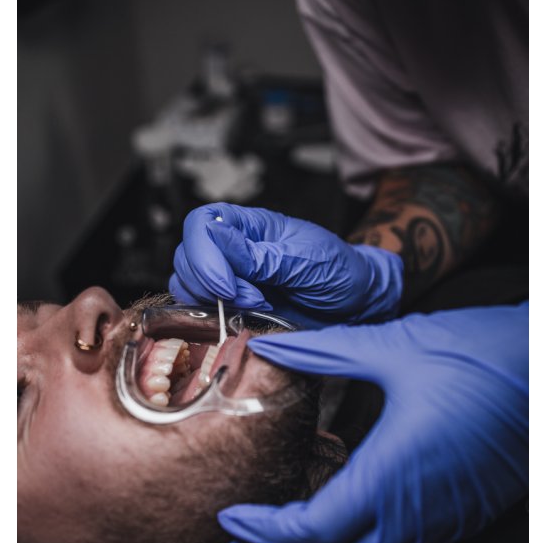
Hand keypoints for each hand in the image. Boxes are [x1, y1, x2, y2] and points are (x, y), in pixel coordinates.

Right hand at [169, 203, 402, 326]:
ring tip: (254, 307)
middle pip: (187, 255)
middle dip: (210, 283)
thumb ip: (258, 253)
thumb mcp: (304, 259)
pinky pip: (199, 308)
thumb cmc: (338, 272)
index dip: (204, 254)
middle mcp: (233, 249)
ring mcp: (230, 278)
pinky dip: (211, 317)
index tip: (228, 284)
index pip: (202, 223)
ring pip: (186, 283)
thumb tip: (214, 232)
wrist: (356, 305)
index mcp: (250, 226)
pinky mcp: (232, 305)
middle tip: (251, 299)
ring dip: (211, 301)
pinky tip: (244, 319)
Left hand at [217, 303, 528, 542]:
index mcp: (391, 474)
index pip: (312, 531)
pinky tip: (337, 530)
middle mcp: (416, 513)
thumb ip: (321, 352)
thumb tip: (267, 346)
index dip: (264, 534)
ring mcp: (444, 521)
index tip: (230, 518)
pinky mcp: (463, 516)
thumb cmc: (474, 354)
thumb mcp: (390, 347)